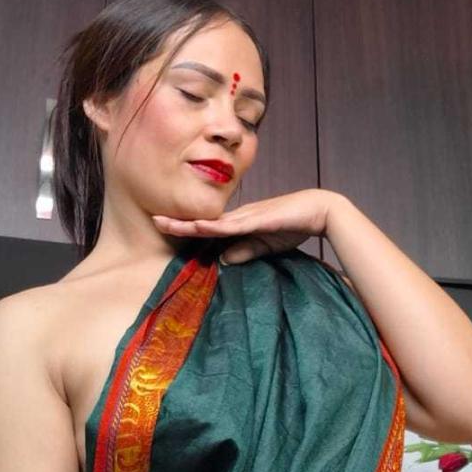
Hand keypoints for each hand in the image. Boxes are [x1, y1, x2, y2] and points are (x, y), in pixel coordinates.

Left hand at [152, 189, 336, 264]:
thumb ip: (245, 251)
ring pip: (210, 221)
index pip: (207, 228)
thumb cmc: (293, 225)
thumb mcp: (265, 245)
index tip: (166, 228)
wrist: (319, 211)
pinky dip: (212, 226)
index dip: (187, 228)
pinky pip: (231, 224)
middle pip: (202, 221)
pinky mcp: (257, 219)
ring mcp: (246, 216)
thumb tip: (224, 260)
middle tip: (153, 220)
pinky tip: (197, 226)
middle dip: (178, 222)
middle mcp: (238, 217)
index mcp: (239, 223)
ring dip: (187, 223)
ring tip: (163, 222)